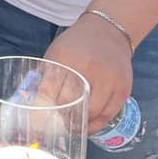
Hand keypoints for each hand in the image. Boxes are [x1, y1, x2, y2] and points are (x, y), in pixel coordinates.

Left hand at [42, 16, 133, 132]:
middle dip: (62, 117)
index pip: (51, 89)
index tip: (39, 119)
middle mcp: (90, 68)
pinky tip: (87, 125)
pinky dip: (97, 123)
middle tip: (56, 124)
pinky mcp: (124, 88)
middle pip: (72, 103)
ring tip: (72, 127)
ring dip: (81, 124)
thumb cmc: (77, 44)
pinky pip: (109, 114)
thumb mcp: (56, 52)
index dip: (44, 107)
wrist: (109, 31)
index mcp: (67, 57)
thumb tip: (34, 102)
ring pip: (93, 113)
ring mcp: (110, 79)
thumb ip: (46, 75)